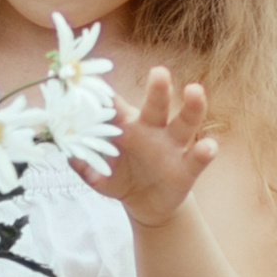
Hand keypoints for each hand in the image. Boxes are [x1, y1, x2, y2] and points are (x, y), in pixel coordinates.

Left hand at [75, 65, 218, 229]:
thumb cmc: (121, 179)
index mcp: (127, 127)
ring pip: (184, 123)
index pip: (116, 106)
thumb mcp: (99, 176)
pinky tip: (208, 146)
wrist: (146, 204)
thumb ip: (84, 166)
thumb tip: (68, 156)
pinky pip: (197, 158)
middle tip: (159, 72)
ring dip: (191, 108)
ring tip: (195, 91)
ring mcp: (172, 147)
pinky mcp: (187, 169)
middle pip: (157, 106)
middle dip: (158, 90)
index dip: (106, 94)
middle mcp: (152, 130)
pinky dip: (204, 152)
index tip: (97, 77)